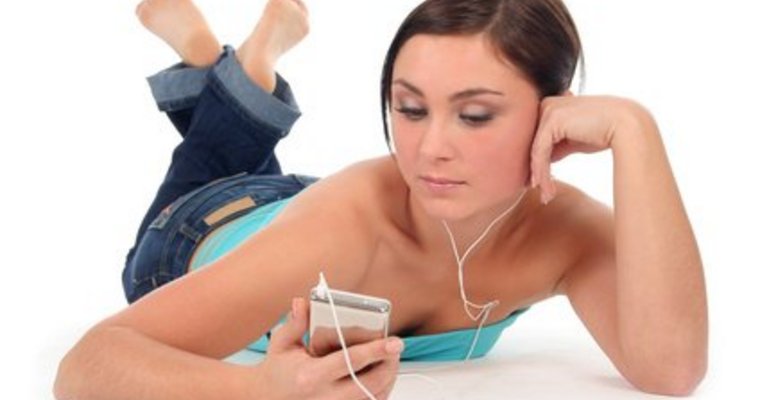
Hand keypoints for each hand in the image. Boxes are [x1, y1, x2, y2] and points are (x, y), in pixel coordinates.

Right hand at [252, 297, 403, 399]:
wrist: (267, 398)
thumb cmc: (278, 371)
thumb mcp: (281, 344)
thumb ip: (295, 323)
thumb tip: (301, 302)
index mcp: (310, 376)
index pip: (350, 362)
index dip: (376, 351)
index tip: (394, 342)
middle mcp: (324, 397)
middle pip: (370, 384)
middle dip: (389, 365)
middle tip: (396, 347)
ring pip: (373, 398)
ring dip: (388, 379)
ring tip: (391, 359)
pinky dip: (379, 392)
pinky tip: (381, 376)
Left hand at [529, 94, 648, 203]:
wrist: (627, 125)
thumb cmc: (605, 132)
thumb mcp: (576, 139)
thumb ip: (559, 145)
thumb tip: (546, 159)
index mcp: (554, 104)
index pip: (538, 137)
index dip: (538, 161)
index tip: (540, 183)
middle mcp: (548, 104)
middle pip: (534, 143)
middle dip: (536, 169)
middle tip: (541, 193)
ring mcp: (549, 110)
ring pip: (536, 149)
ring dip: (540, 175)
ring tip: (546, 195)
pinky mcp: (552, 119)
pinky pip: (541, 150)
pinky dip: (542, 171)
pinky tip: (546, 187)